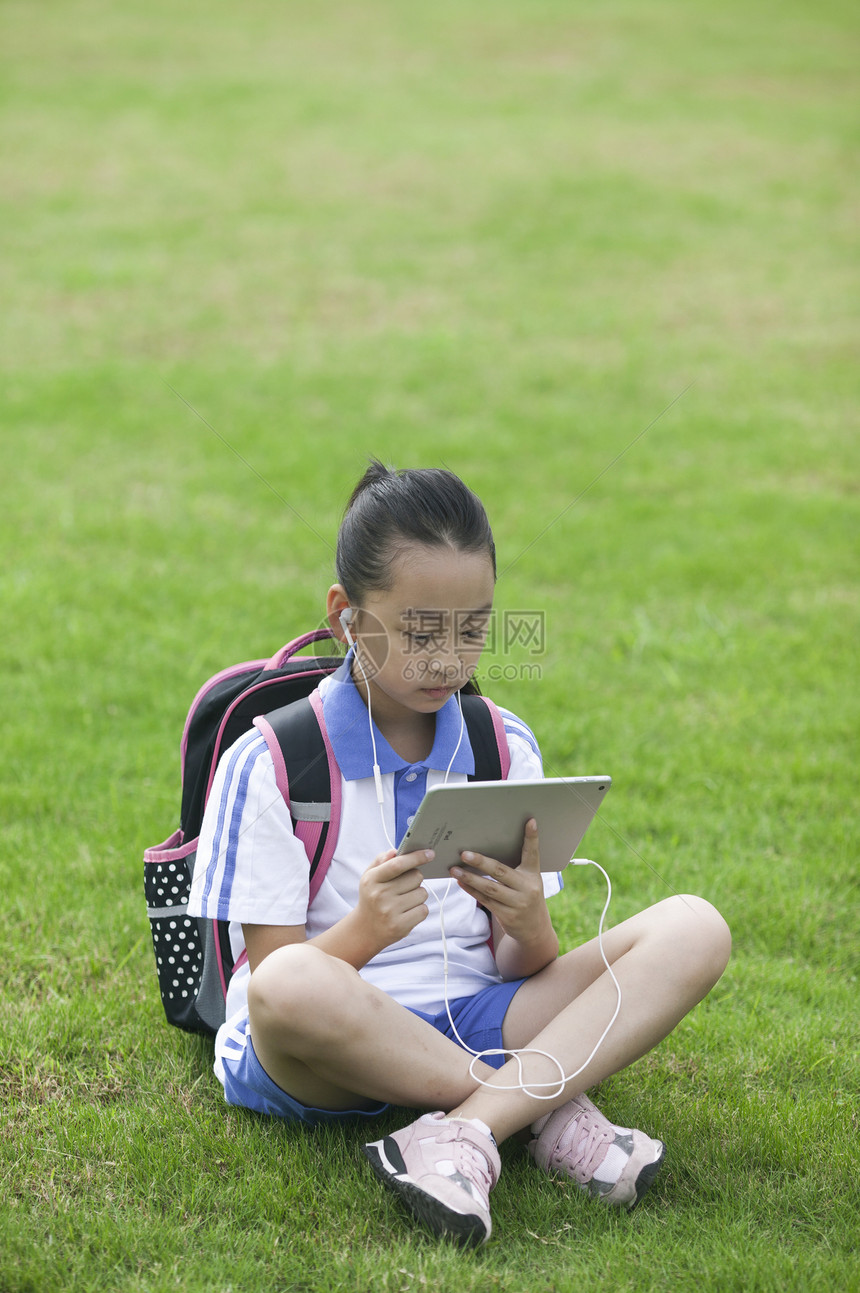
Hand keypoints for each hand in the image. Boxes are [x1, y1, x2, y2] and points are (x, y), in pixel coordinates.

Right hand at [356, 848, 432, 952]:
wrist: (365, 930)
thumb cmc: (372, 897)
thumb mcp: (370, 877)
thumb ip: (381, 860)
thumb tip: (395, 851)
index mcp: (372, 879)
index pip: (398, 864)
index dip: (416, 857)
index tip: (430, 853)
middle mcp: (380, 895)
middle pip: (416, 877)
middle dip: (415, 878)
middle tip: (405, 886)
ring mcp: (389, 912)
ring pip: (422, 893)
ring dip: (418, 895)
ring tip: (404, 901)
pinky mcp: (400, 926)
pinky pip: (424, 910)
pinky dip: (419, 910)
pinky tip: (407, 912)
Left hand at [450, 818, 552, 948]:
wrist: (535, 929)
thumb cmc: (526, 896)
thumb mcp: (529, 881)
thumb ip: (516, 866)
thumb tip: (489, 848)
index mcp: (533, 875)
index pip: (533, 853)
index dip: (532, 837)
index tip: (530, 821)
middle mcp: (528, 888)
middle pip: (501, 871)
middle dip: (481, 862)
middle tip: (464, 854)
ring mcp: (518, 903)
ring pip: (489, 888)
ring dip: (470, 878)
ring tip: (455, 870)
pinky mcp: (507, 915)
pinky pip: (485, 900)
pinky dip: (471, 890)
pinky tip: (460, 882)